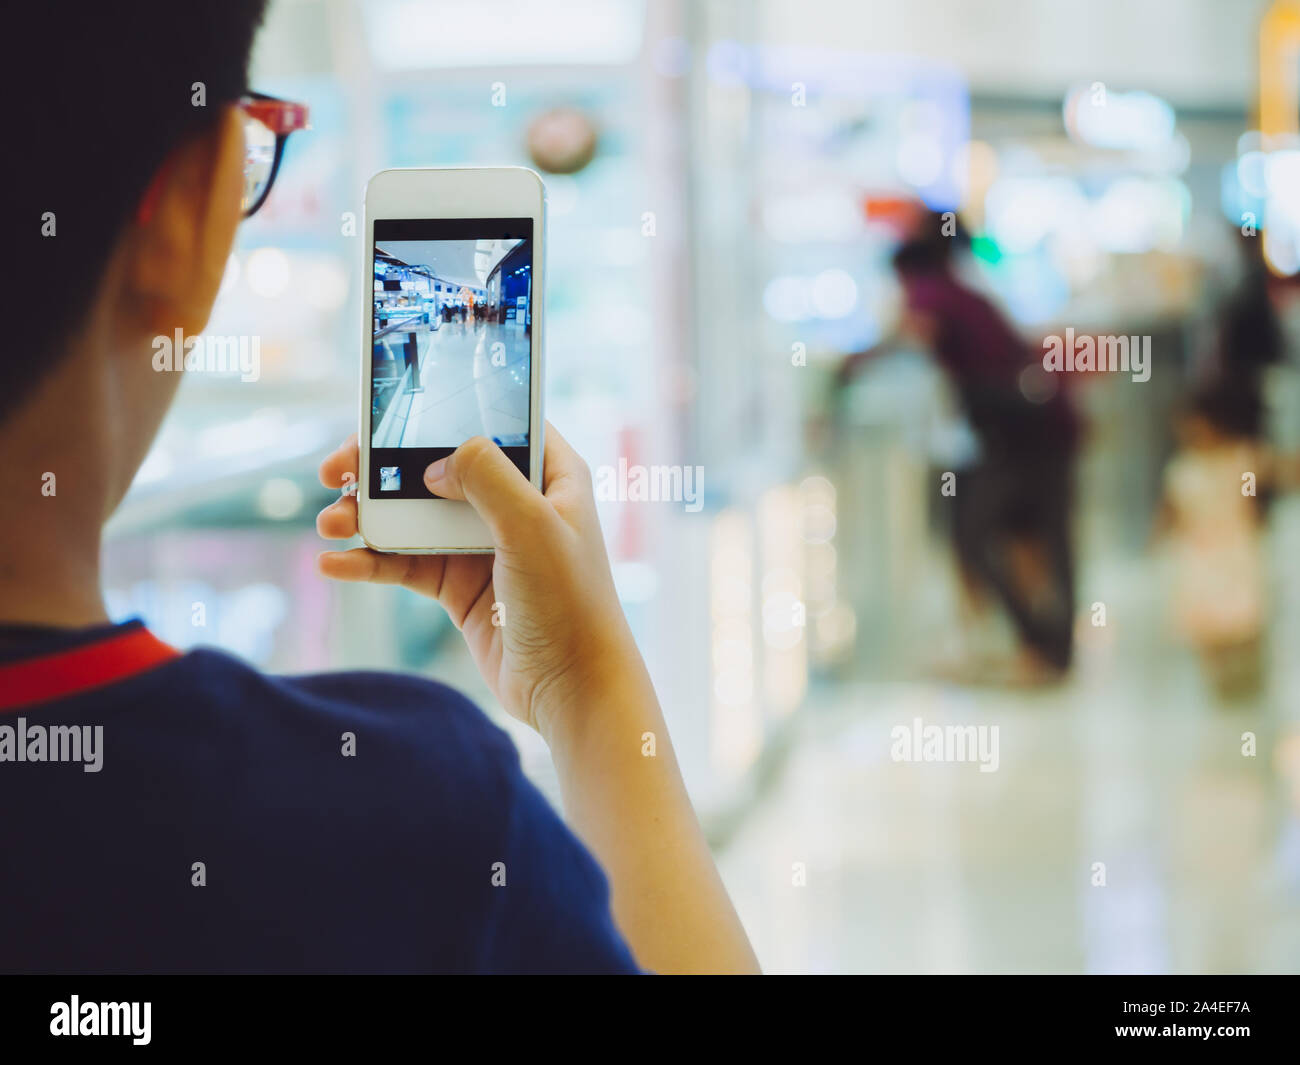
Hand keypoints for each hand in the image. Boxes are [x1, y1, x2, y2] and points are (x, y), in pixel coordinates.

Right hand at [316, 425, 637, 738]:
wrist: (572, 690)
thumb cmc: (571, 603)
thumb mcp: (533, 525)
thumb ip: (487, 477)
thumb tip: (436, 461)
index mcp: (549, 474)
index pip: (493, 421)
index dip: (442, 411)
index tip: (389, 410)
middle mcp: (515, 502)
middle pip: (437, 464)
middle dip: (381, 465)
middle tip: (335, 470)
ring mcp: (483, 544)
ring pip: (412, 513)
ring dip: (366, 515)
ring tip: (331, 524)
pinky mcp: (459, 585)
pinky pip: (404, 563)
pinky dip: (369, 560)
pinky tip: (335, 563)